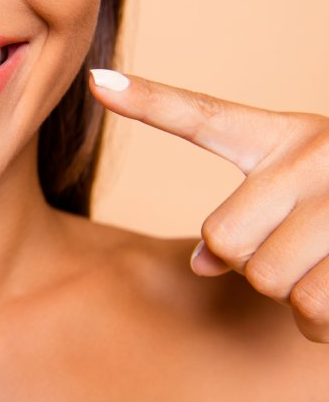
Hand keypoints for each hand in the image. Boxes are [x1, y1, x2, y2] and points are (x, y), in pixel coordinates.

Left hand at [89, 69, 328, 342]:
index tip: (95, 80)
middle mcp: (314, 153)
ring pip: (265, 280)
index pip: (203, 117)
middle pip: (221, 238)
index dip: (147, 101)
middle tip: (301, 247)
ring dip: (294, 292)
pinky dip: (323, 321)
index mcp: (286, 136)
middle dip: (252, 262)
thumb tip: (202, 264)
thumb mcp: (302, 198)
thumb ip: (248, 217)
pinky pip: (312, 311)